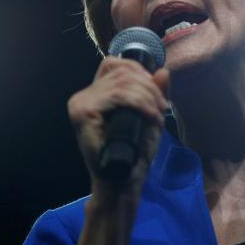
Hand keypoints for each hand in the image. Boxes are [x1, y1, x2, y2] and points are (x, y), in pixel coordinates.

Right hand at [68, 57, 169, 201]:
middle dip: (149, 87)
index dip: (138, 71)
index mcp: (95, 94)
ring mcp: (81, 103)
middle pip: (122, 71)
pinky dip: (141, 104)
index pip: (114, 64)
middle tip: (162, 108)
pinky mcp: (84, 113)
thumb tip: (163, 71)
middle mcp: (83, 96)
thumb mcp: (150, 116)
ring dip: (148, 96)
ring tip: (158, 115)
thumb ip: (156, 93)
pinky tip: (151, 117)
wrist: (124, 180)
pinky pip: (118, 96)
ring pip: (123, 82)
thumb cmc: (136, 151)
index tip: (156, 92)